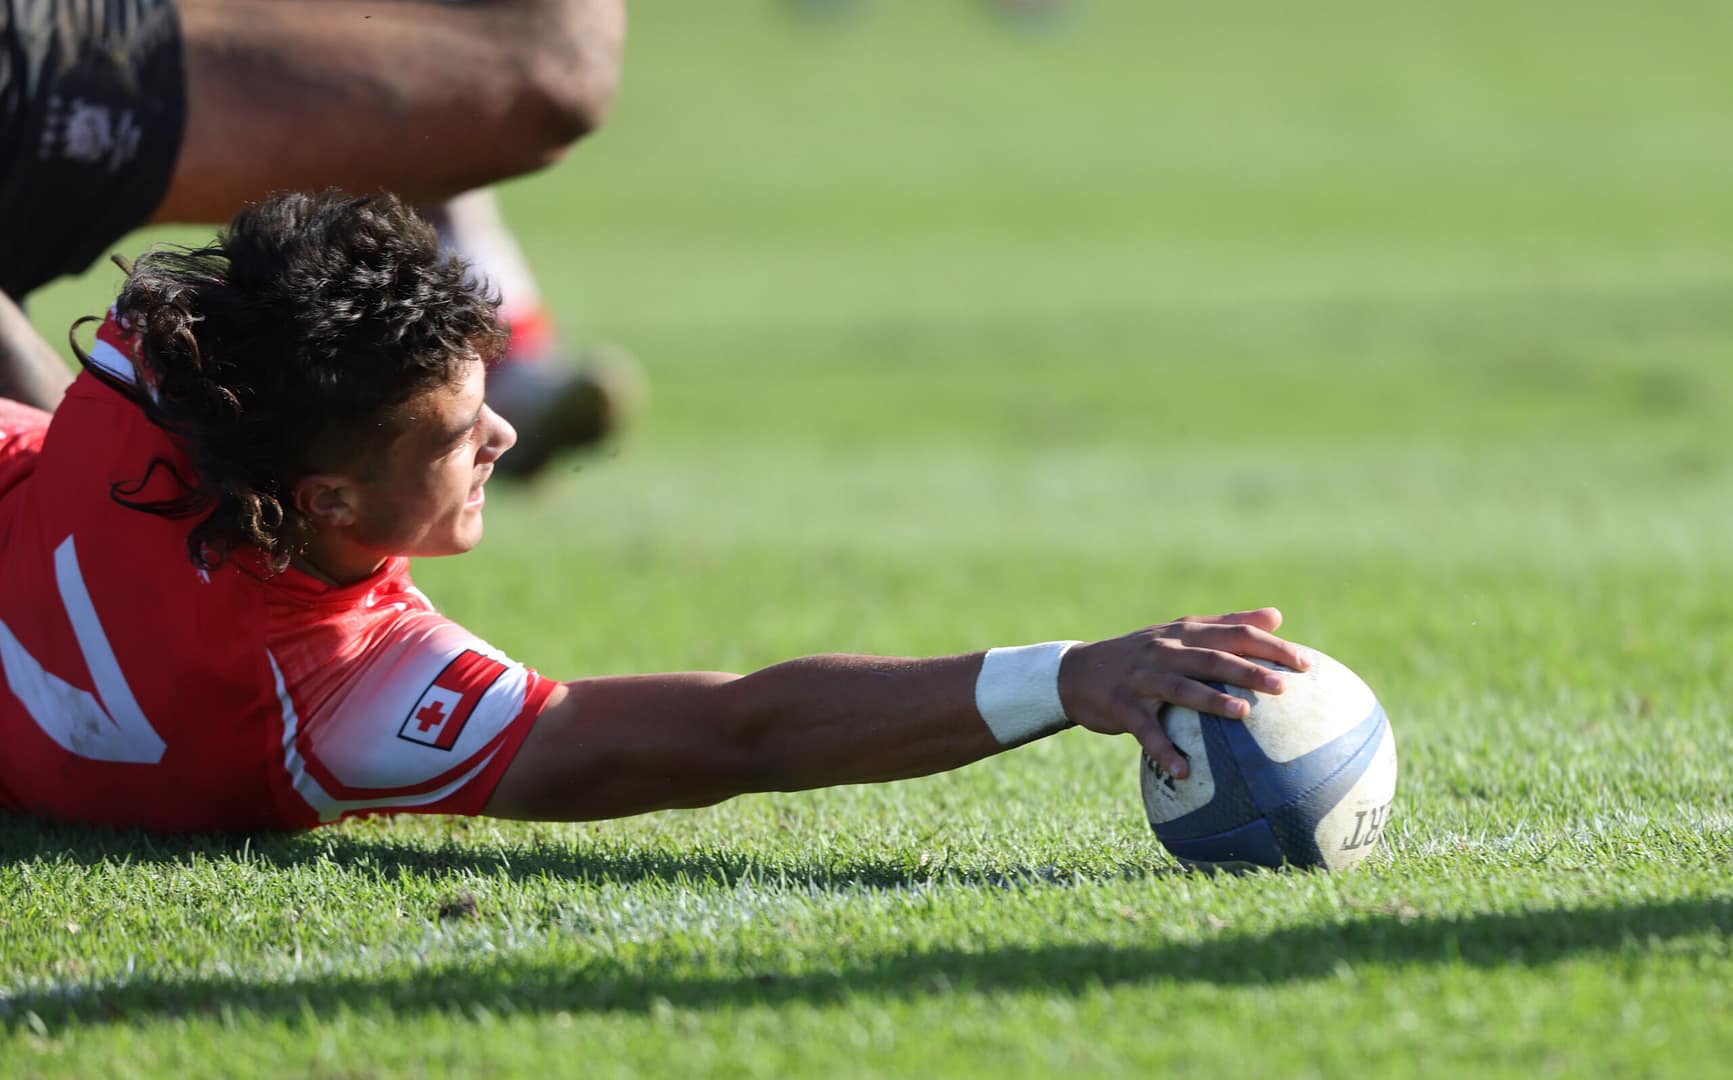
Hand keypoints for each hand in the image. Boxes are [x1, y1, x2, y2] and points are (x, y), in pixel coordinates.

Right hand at [1057, 608, 1308, 778]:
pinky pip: (1146, 730)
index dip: (1269, 645)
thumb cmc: (1140, 657)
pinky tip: (1185, 772)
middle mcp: (1165, 650)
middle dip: (1248, 670)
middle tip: (1283, 687)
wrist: (1077, 673)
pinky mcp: (1121, 705)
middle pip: (1211, 656)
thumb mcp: (1178, 634)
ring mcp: (1142, 677)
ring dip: (1211, 700)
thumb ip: (1225, 626)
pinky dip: (1164, 750)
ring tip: (1242, 714)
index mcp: (1184, 633)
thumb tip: (1276, 616)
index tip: (1306, 664)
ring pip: (1181, 687)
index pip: (1233, 633)